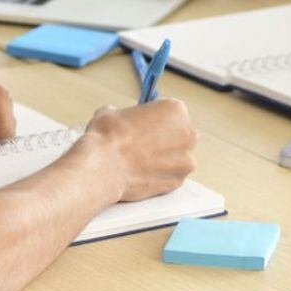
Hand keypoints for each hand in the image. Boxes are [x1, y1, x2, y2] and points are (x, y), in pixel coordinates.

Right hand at [79, 98, 197, 202]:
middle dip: (165, 139)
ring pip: (178, 157)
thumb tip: (124, 121)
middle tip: (144, 144)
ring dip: (164, 159)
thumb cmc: (108, 137)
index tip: (147, 126)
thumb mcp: (112, 111)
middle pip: (180, 134)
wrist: (103, 167)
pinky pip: (172, 175)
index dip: (157, 119)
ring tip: (141, 161)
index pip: (171, 112)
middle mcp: (188, 133)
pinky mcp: (178, 181)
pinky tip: (142, 174)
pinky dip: (160, 175)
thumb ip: (127, 114)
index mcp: (176, 110)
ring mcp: (186, 160)